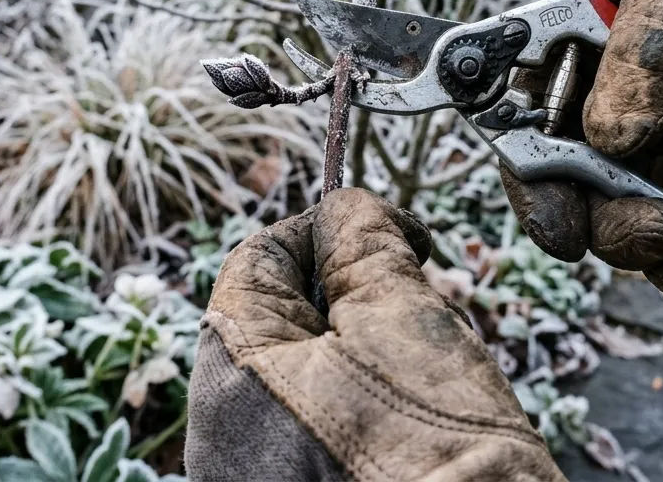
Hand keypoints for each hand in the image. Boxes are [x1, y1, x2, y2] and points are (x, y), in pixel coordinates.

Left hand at [184, 189, 563, 481]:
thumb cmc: (442, 446)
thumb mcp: (404, 316)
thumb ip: (363, 243)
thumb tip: (344, 208)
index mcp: (232, 373)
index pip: (257, 262)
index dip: (321, 232)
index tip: (383, 230)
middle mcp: (220, 434)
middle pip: (278, 321)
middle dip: (347, 299)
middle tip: (415, 305)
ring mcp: (252, 474)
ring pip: (300, 375)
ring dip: (357, 354)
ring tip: (421, 377)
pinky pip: (312, 429)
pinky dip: (357, 408)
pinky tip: (410, 423)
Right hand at [503, 0, 662, 336]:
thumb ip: (654, 42)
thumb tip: (609, 139)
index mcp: (584, 27)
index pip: (530, 107)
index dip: (530, 169)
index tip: (557, 220)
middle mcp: (617, 90)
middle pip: (582, 181)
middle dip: (609, 225)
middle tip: (659, 235)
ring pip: (645, 218)